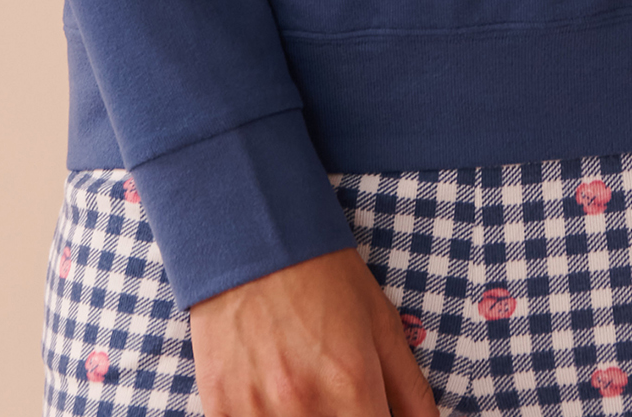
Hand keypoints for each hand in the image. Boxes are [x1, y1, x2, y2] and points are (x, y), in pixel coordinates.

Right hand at [188, 245, 439, 416]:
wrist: (249, 232)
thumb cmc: (321, 274)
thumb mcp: (380, 322)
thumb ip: (411, 392)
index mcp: (351, 385)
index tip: (370, 416)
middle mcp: (303, 404)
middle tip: (339, 407)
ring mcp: (255, 409)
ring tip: (308, 402)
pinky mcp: (220, 406)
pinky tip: (275, 402)